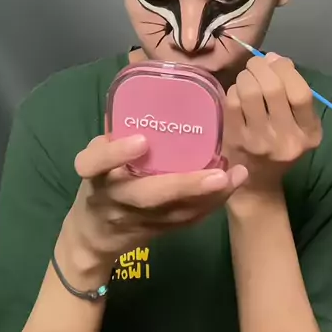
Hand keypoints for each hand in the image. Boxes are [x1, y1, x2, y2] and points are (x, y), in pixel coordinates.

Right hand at [64, 134, 247, 270]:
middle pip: (148, 197)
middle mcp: (117, 199)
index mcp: (96, 175)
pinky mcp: (158, 232)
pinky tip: (233, 183)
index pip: (96, 164)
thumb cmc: (100, 182)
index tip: (141, 140)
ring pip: (176, 213)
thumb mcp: (96, 157)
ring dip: (210, 196)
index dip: (116, 153)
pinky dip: (212, 203)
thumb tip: (146, 95)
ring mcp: (138, 220)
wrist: (95, 236)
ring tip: (236, 175)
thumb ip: (116, 135)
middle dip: (185, 186)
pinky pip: (188, 221)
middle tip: (218, 174)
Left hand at [223, 53, 321, 199]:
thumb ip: (293, 91)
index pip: (301, 94)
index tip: (278, 62)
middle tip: (257, 65)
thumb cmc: (281, 144)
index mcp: (309, 134)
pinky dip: (234, 89)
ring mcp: (258, 141)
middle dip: (262, 67)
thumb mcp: (300, 124)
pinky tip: (238, 92)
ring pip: (250, 91)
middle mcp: (286, 140)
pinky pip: (233, 101)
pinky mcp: (235, 140)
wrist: (258, 183)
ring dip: (246, 75)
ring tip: (247, 76)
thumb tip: (274, 59)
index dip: (287, 70)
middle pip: (273, 88)